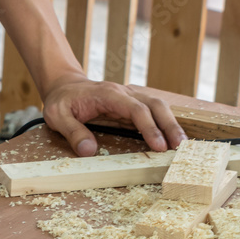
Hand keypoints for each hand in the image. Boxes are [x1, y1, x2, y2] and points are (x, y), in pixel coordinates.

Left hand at [42, 73, 187, 155]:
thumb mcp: (57, 117)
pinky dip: (164, 124)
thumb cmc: (61, 101)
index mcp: (108, 95)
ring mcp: (130, 98)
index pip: (135, 110)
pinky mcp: (131, 106)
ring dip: (171, 124)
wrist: (65, 87)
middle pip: (155, 105)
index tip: (158, 146)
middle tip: (180, 147)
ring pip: (158, 107)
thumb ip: (73, 133)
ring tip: (181, 145)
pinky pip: (152, 113)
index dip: (149, 128)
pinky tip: (171, 139)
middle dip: (169, 125)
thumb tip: (89, 151)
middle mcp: (124, 93)